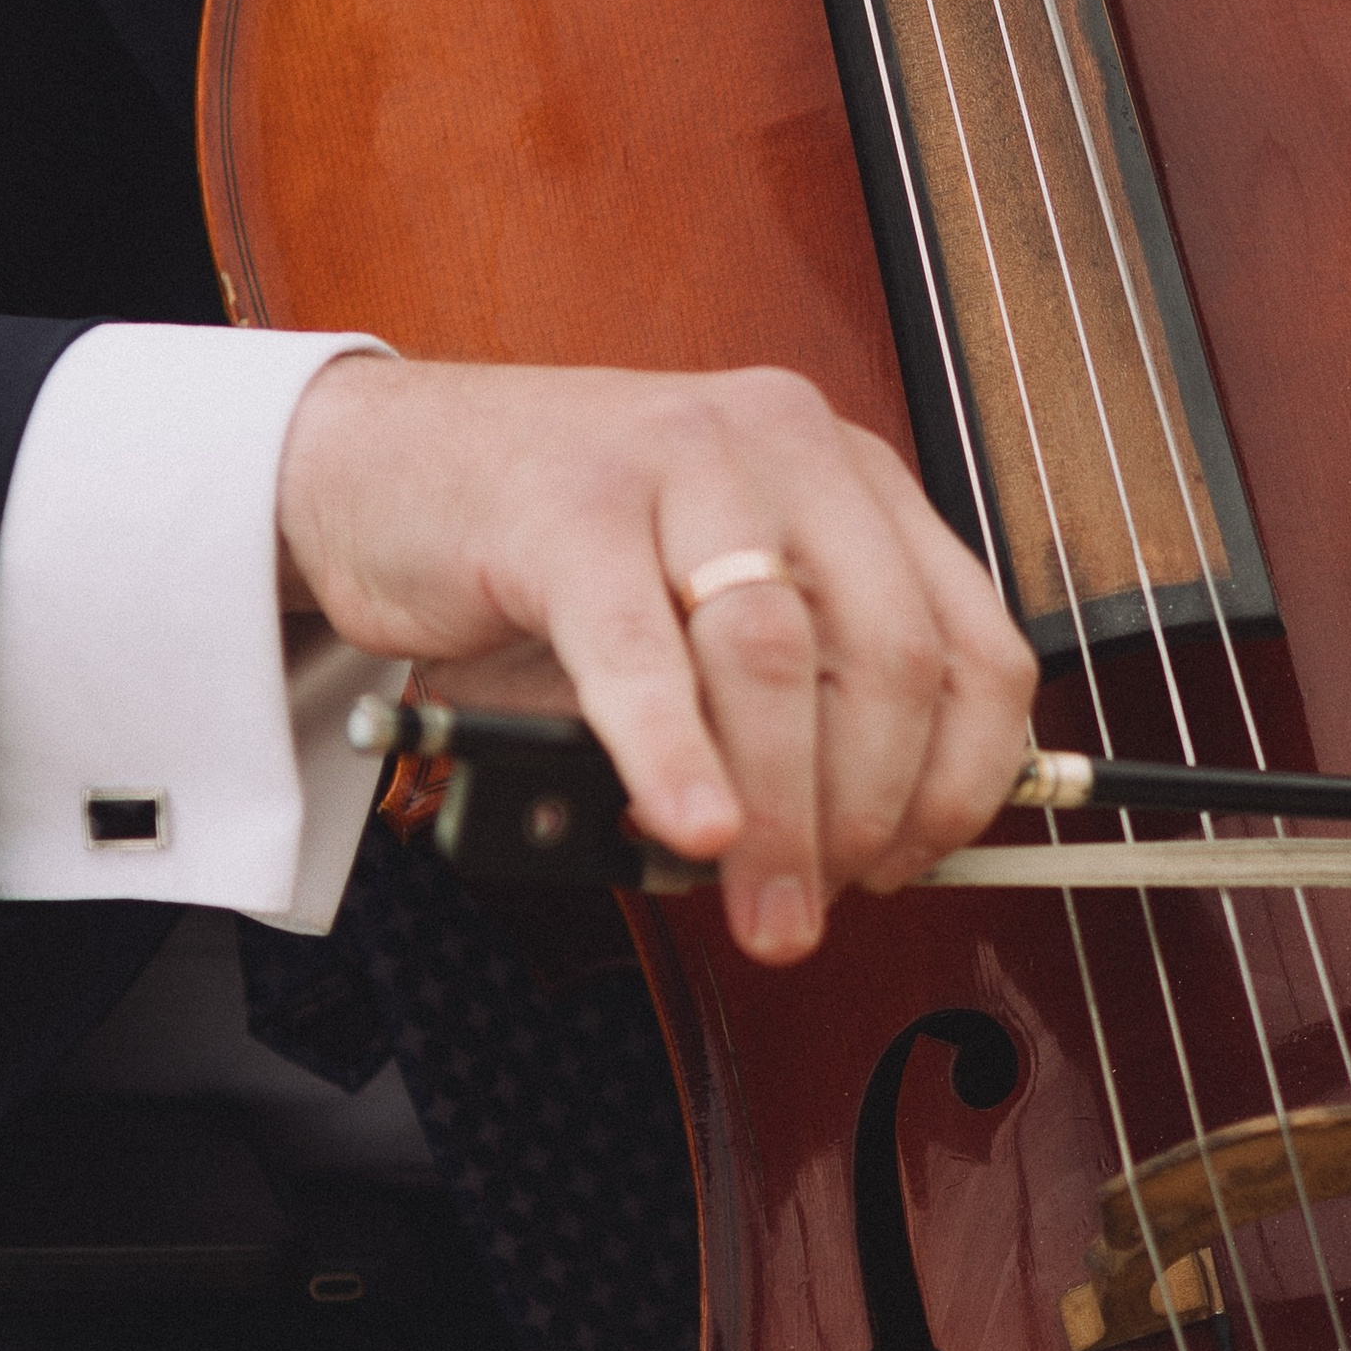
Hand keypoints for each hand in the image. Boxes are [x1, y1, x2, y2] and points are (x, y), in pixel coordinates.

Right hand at [277, 355, 1036, 965]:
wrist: (379, 462)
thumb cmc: (557, 547)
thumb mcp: (710, 598)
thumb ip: (796, 693)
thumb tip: (862, 852)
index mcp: (847, 473)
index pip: (972, 639)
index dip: (963, 777)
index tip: (918, 861)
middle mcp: (784, 444)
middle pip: (884, 656)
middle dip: (865, 814)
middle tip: (818, 905)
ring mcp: (678, 460)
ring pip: (773, 658)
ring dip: (778, 815)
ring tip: (759, 905)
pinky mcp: (569, 505)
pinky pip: (641, 651)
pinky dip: (673, 756)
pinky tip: (687, 825)